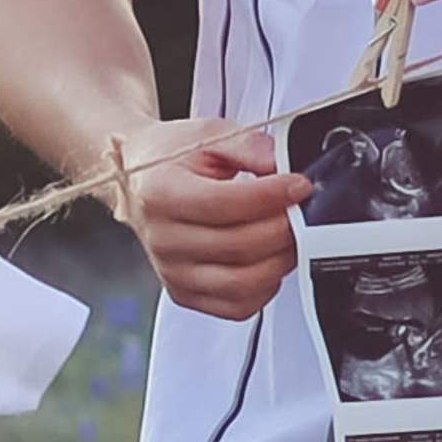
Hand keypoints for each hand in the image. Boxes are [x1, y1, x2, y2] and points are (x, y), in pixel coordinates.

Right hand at [108, 117, 309, 322]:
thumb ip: (247, 145)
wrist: (139, 181)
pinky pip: (236, 306)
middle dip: (283, 228)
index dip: (270, 196)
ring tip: (289, 235)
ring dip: (279, 260)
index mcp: (160, 194)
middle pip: (238, 246)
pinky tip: (268, 260)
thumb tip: (279, 164)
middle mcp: (162, 239)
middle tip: (301, 210)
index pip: (224, 204)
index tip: (298, 186)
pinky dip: (264, 288)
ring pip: (241, 283)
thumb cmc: (170, 159)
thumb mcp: (208, 134)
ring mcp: (172, 272)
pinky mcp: (184, 294)